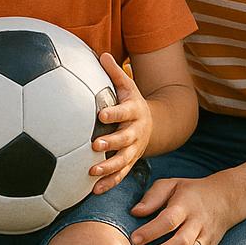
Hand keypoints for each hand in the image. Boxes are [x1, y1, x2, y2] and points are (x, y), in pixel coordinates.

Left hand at [89, 53, 152, 193]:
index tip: (100, 114)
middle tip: (94, 145)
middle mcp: (135, 132)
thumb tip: (101, 53)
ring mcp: (134, 150)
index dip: (113, 113)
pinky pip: (120, 176)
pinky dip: (109, 184)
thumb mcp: (128, 85)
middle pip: (124, 139)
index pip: (124, 112)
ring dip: (108, 168)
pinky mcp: (130, 163)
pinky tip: (94, 190)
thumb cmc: (132, 101)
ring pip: (123, 161)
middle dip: (111, 143)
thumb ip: (114, 72)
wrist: (154, 124)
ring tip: (91, 172)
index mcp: (134, 111)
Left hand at [129, 175, 237, 244]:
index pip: (168, 219)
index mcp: (185, 204)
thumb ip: (153, 197)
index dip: (151, 231)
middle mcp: (197, 222)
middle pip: (181, 242)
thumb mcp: (171, 184)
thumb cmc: (191, 192)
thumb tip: (135, 212)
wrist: (223, 199)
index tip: (135, 238)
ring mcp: (205, 238)